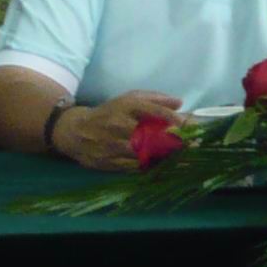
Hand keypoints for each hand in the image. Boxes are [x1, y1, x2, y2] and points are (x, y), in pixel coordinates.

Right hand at [65, 92, 182, 170]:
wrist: (75, 131)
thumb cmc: (110, 112)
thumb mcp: (129, 99)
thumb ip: (155, 99)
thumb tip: (179, 103)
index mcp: (125, 106)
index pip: (150, 109)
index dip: (169, 117)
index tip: (185, 124)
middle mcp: (118, 125)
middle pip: (149, 134)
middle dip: (170, 141)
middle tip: (191, 146)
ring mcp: (113, 145)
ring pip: (142, 154)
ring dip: (162, 157)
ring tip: (182, 160)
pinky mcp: (109, 162)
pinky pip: (134, 166)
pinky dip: (149, 166)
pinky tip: (162, 166)